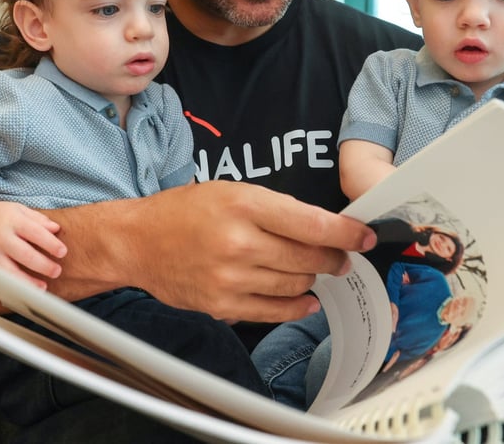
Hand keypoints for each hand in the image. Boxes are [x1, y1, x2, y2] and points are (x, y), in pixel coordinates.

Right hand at [0, 200, 66, 287]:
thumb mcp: (17, 210)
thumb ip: (38, 219)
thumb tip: (56, 229)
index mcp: (11, 220)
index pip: (36, 233)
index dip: (51, 244)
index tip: (62, 252)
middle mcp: (0, 237)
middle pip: (25, 255)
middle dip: (43, 265)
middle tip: (57, 271)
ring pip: (10, 272)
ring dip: (28, 282)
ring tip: (43, 287)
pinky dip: (12, 287)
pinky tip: (23, 291)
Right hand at [63, 181, 375, 322]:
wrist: (138, 242)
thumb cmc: (186, 211)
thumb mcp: (233, 191)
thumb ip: (278, 209)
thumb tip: (325, 229)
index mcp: (244, 204)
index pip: (312, 223)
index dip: (347, 233)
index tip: (365, 237)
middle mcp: (239, 242)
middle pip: (309, 257)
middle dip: (333, 258)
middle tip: (340, 256)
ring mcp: (231, 278)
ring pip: (296, 286)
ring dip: (312, 279)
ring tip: (313, 270)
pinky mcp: (223, 306)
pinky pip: (275, 311)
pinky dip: (296, 306)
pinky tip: (304, 298)